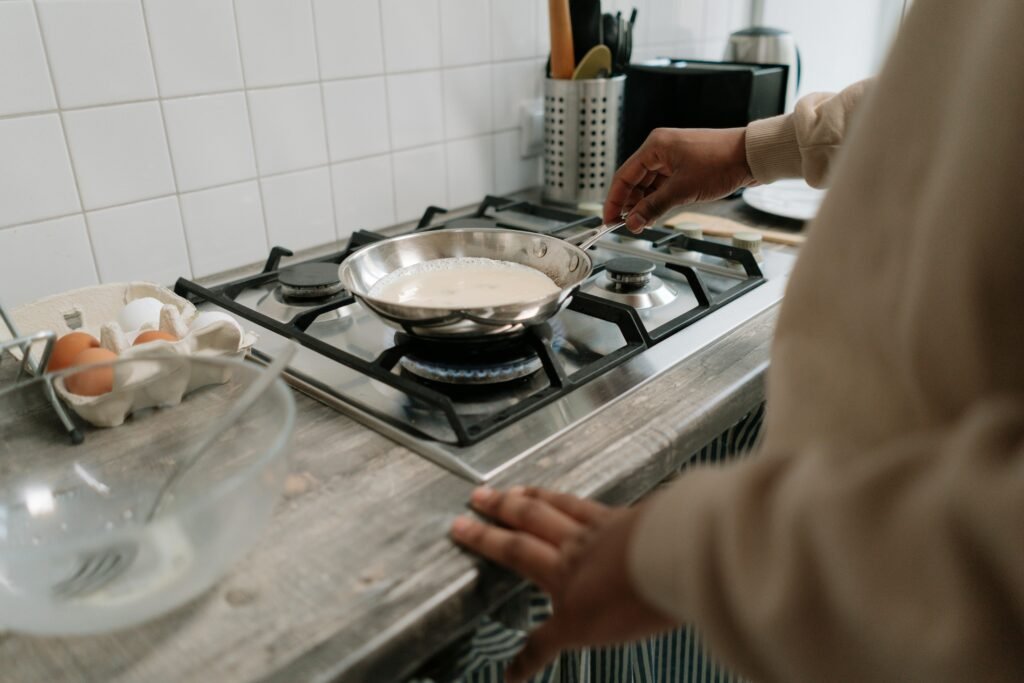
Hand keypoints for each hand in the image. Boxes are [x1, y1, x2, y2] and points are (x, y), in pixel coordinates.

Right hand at [450, 486, 676, 681]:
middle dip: (497, 514)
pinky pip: (592, 505)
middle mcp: (575, 545)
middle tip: (475, 499)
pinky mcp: (628, 518)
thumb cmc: (631, 599)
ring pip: (557, 507)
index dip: (485, 545)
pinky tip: (577, 498)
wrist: (672, 560)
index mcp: (560, 573)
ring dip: (530, 497)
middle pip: (528, 524)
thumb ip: (543, 647)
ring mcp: (602, 528)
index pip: (514, 555)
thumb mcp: (580, 634)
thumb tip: (512, 675)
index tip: (459, 531)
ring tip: (512, 490)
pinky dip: (576, 500)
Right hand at [604, 127, 754, 231]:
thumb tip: (633, 222)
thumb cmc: (721, 162)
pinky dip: (658, 199)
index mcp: (655, 146)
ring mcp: (673, 157)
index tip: (609, 220)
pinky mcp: (684, 165)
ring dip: (645, 204)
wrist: (751, 156)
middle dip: (630, 204)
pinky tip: (657, 213)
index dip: (614, 201)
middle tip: (628, 225)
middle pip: (634, 180)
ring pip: (649, 184)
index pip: (623, 176)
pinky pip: (663, 184)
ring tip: (643, 222)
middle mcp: (661, 149)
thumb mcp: (682, 190)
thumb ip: (653, 208)